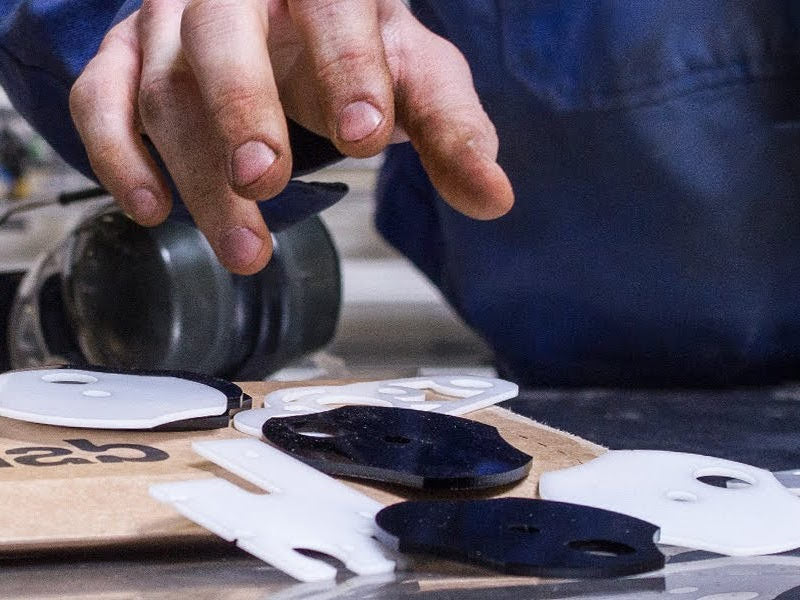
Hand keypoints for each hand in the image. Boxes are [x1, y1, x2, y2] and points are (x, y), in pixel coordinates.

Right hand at [69, 0, 513, 273]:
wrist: (297, 28)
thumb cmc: (357, 51)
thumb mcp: (416, 80)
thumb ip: (453, 131)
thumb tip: (494, 195)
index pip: (331, 4)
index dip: (345, 65)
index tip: (365, 134)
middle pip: (220, 33)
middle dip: (242, 110)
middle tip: (268, 182)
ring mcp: (171, 22)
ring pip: (162, 85)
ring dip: (197, 174)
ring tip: (244, 247)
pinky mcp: (129, 59)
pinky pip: (101, 100)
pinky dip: (116, 155)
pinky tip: (152, 210)